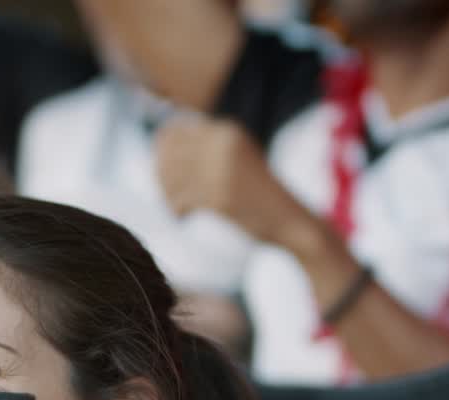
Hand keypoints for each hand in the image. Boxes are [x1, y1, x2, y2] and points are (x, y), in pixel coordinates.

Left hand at [155, 115, 312, 251]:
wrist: (289, 220)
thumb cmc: (257, 191)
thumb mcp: (236, 155)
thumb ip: (206, 146)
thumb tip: (159, 139)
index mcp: (226, 131)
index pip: (172, 133)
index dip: (159, 151)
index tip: (161, 168)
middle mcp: (222, 146)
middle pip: (168, 157)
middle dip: (162, 177)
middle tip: (170, 192)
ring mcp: (221, 172)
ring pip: (171, 180)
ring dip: (169, 195)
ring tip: (178, 205)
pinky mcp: (219, 198)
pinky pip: (181, 201)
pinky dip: (178, 210)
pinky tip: (185, 215)